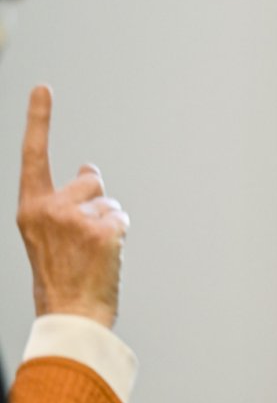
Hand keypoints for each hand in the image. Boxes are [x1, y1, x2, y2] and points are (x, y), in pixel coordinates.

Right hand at [17, 85, 128, 327]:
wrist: (69, 314)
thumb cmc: (61, 275)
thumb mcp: (49, 234)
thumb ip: (63, 200)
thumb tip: (89, 166)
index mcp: (30, 209)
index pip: (33, 156)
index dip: (38, 120)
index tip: (43, 88)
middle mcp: (49, 208)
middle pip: (91, 179)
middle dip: (95, 201)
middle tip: (82, 240)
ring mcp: (76, 218)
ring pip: (109, 201)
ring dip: (108, 221)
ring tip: (91, 252)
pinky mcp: (103, 228)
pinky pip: (121, 217)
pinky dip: (119, 235)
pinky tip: (103, 257)